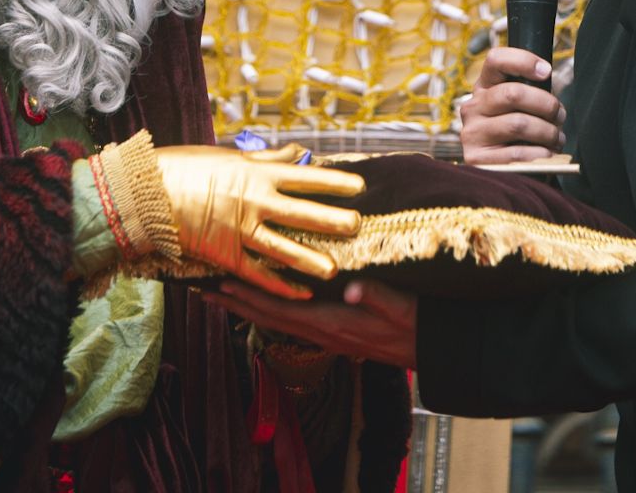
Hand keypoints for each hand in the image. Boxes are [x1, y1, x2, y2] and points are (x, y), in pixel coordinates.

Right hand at [155, 146, 364, 299]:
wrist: (147, 193)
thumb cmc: (185, 167)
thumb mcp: (229, 155)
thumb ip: (266, 158)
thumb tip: (295, 152)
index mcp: (256, 174)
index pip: (305, 178)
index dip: (334, 183)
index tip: (359, 187)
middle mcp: (254, 202)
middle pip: (302, 213)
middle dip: (333, 220)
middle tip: (357, 226)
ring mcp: (240, 231)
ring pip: (284, 249)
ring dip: (311, 260)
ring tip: (335, 269)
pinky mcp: (225, 255)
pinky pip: (257, 274)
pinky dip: (280, 286)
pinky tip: (301, 294)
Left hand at [207, 278, 417, 369]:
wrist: (431, 351)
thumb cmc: (416, 326)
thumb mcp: (400, 307)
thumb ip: (374, 296)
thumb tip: (350, 288)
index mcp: (331, 324)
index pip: (279, 309)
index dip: (248, 297)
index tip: (220, 285)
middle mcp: (322, 333)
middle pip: (268, 317)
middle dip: (236, 304)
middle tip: (204, 290)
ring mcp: (327, 336)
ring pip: (278, 320)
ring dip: (249, 307)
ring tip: (224, 295)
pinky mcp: (334, 334)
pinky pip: (293, 321)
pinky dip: (271, 309)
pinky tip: (265, 302)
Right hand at [460, 46, 566, 163]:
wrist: (503, 178)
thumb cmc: (520, 137)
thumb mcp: (520, 108)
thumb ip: (530, 91)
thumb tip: (546, 74)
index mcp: (484, 88)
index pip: (495, 60)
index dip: (524, 61)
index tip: (546, 72)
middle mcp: (472, 107)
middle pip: (513, 93)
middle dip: (546, 104)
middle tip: (560, 116)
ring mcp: (471, 133)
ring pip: (518, 123)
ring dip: (547, 132)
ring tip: (556, 139)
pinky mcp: (476, 159)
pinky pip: (517, 153)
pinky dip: (539, 154)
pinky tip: (546, 155)